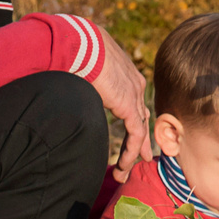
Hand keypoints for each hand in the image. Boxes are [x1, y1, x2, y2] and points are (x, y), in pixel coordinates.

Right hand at [88, 32, 150, 172]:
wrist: (83, 46)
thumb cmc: (80, 53)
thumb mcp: (89, 69)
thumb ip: (90, 81)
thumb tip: (76, 86)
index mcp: (127, 75)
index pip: (136, 103)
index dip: (136, 121)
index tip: (135, 137)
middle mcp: (135, 85)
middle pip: (142, 118)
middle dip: (140, 141)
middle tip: (142, 157)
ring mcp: (135, 96)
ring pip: (139, 131)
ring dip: (131, 154)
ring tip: (123, 172)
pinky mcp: (130, 106)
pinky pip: (135, 135)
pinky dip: (129, 153)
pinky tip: (123, 165)